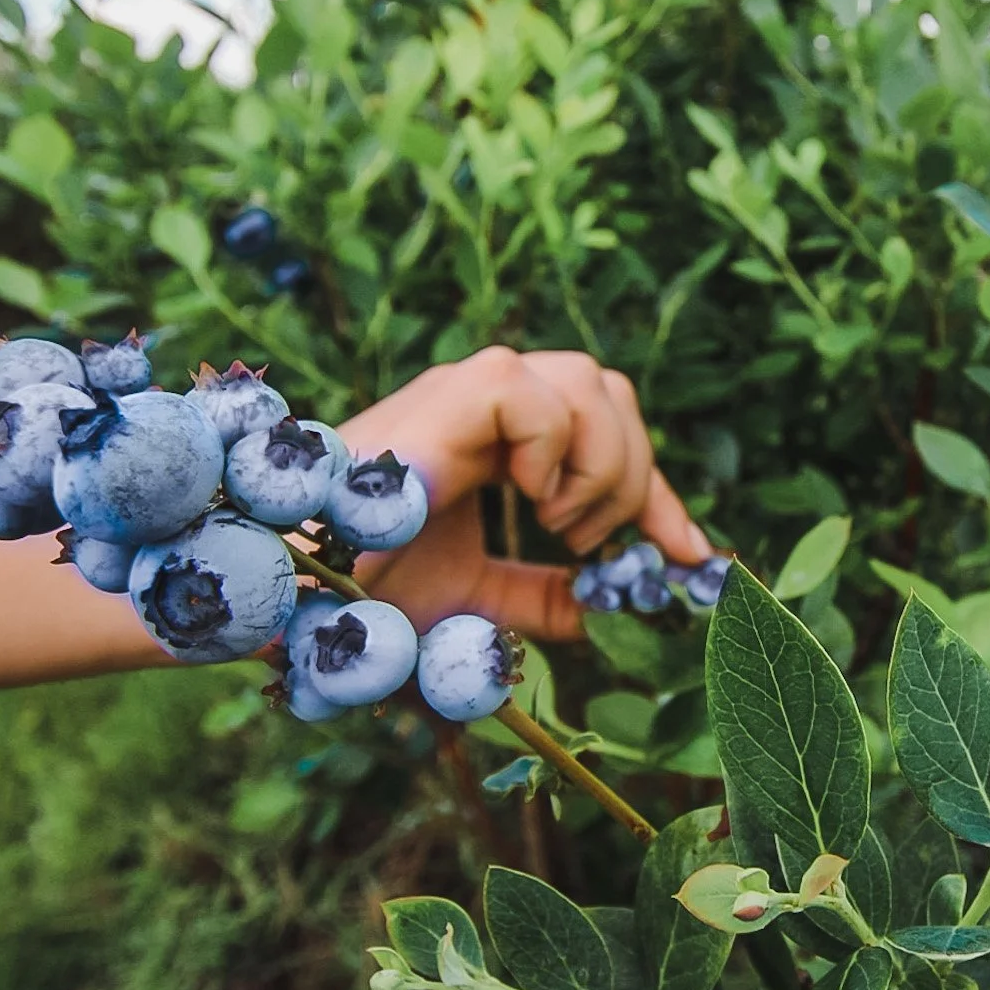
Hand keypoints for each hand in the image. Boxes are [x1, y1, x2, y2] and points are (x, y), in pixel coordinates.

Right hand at [337, 347, 709, 639]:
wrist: (296, 594)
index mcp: (498, 441)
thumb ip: (543, 600)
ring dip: (598, 466)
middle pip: (613, 395)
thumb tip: (611, 608)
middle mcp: (489, 404)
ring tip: (557, 525)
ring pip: (592, 380)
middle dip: (633, 477)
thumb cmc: (364, 599)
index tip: (694, 556)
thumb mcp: (475, 603)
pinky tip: (525, 501)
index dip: (658, 499)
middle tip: (591, 545)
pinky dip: (552, 451)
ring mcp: (468, 390)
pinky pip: (536, 390)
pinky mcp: (450, 392)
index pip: (607, 442)